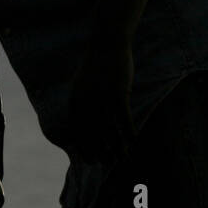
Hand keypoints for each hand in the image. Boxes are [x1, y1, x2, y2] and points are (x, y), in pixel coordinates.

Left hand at [64, 33, 135, 164]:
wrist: (107, 43)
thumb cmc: (95, 64)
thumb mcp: (82, 83)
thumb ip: (81, 102)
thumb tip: (82, 121)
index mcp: (75, 100)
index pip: (77, 131)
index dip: (84, 147)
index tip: (90, 160)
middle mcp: (87, 103)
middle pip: (93, 133)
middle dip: (100, 151)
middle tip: (106, 164)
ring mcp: (103, 99)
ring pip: (110, 129)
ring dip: (116, 146)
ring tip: (120, 158)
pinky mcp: (119, 94)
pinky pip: (124, 118)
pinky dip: (129, 131)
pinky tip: (133, 141)